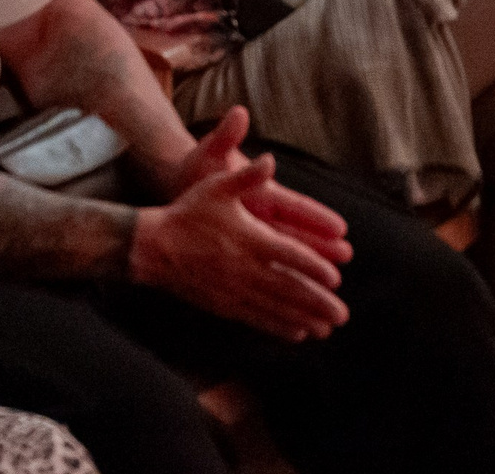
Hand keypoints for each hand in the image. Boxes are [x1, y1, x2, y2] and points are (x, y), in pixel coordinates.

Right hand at [132, 148, 350, 342]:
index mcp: (248, 238)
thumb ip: (246, 176)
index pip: (288, 255)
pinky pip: (256, 319)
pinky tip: (296, 334)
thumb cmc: (187, 212)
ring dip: (303, 319)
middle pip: (287, 288)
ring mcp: (234, 289)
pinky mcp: (223, 304)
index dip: (313, 267)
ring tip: (326, 329)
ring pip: (274, 308)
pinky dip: (277, 327)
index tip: (335, 278)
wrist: (153, 247)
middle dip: (317, 303)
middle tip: (342, 314)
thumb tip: (270, 160)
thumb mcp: (216, 186)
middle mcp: (244, 268)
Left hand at [161, 105, 352, 265]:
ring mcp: (255, 232)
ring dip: (306, 267)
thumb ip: (228, 135)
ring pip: (285, 254)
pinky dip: (280, 279)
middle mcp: (264, 214)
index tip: (340, 227)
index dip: (315, 217)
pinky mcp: (244, 247)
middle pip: (297, 233)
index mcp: (261, 192)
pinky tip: (293, 296)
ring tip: (330, 280)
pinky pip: (265, 266)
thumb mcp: (212, 150)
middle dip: (321, 245)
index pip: (294, 205)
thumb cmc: (198, 165)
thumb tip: (238, 113)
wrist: (180, 181)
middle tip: (346, 256)